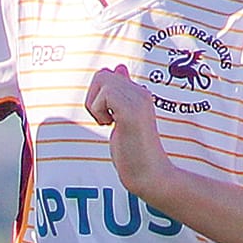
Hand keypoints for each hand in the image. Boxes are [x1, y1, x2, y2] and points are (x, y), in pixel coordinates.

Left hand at [85, 63, 175, 204]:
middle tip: (105, 120)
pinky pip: (105, 94)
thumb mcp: (122, 119)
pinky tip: (111, 126)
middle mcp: (141, 92)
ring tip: (109, 123)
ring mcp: (138, 100)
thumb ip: (118, 96)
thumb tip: (118, 68)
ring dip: (95, 105)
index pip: (110, 73)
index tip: (108, 117)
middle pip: (102, 74)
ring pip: (102, 80)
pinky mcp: (131, 111)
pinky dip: (98, 110)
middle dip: (93, 98)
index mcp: (140, 94)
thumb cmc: (134, 153)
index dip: (98, 95)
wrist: (149, 174)